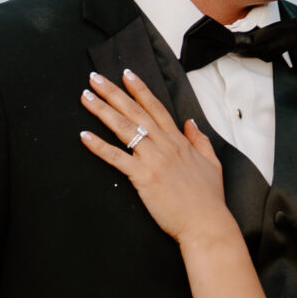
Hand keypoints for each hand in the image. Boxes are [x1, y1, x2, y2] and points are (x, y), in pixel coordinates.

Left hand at [79, 71, 234, 247]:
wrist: (207, 223)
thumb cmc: (209, 198)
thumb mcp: (212, 163)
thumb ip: (201, 141)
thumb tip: (191, 122)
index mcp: (179, 141)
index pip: (156, 108)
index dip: (140, 89)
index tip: (126, 73)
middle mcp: (165, 145)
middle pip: (135, 112)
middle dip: (113, 93)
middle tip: (95, 78)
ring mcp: (154, 160)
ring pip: (124, 129)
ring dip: (102, 111)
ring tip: (85, 97)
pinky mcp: (143, 177)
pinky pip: (116, 158)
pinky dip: (99, 146)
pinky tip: (84, 136)